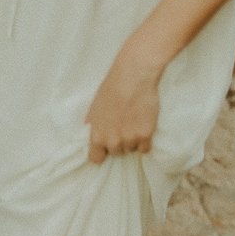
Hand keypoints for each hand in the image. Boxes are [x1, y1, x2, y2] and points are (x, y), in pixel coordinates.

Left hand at [86, 46, 161, 161]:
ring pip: (131, 150)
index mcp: (97, 135)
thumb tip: (90, 135)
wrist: (132, 77)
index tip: (105, 149)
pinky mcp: (145, 136)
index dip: (100, 153)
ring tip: (133, 121)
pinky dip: (145, 140)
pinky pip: (145, 148)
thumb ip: (93, 125)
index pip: (95, 158)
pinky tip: (142, 125)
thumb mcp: (95, 107)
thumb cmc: (111, 88)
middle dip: (119, 142)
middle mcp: (112, 141)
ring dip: (132, 140)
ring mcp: (129, 140)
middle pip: (116, 153)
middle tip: (122, 125)